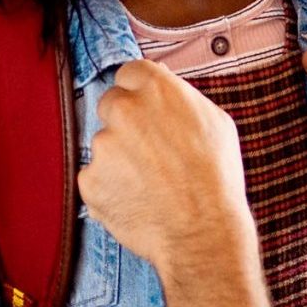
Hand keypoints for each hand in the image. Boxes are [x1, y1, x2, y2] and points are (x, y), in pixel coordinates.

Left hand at [79, 60, 253, 273]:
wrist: (202, 232)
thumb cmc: (216, 178)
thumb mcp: (216, 121)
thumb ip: (181, 96)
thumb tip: (160, 80)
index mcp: (155, 88)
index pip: (130, 73)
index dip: (141, 94)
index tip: (149, 112)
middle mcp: (124, 109)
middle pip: (112, 104)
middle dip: (127, 123)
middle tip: (152, 152)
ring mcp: (103, 145)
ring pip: (105, 144)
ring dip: (120, 158)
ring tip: (152, 183)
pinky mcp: (89, 179)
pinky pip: (96, 177)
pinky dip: (111, 188)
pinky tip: (138, 199)